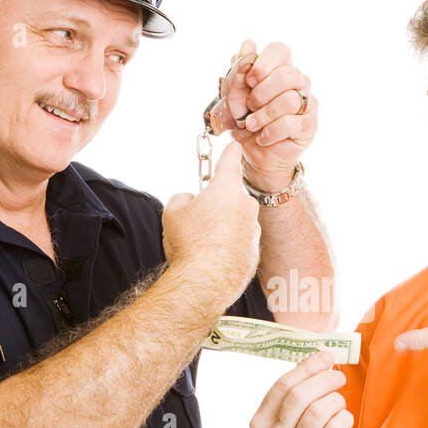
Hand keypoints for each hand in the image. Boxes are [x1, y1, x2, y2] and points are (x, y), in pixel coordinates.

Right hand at [162, 140, 260, 307]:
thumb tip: (189, 199)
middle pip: (231, 196)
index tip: (234, 146)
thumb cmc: (189, 243)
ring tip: (201, 245)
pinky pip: (238, 243)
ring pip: (235, 221)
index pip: (230, 160)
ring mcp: (253, 230)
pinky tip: (211, 259)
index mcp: (227, 188)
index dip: (229, 152)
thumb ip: (182, 198)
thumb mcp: (173, 212)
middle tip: (196, 219)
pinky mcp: (254, 252)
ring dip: (222, 227)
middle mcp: (246, 205)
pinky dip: (227, 247)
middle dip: (216, 203)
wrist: (206, 282)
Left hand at [224, 39, 317, 190]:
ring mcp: (306, 103)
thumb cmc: (246, 121)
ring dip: (264, 114)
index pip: (280, 50)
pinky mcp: (308, 125)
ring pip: (289, 100)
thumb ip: (238, 72)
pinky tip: (262, 137)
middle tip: (249, 106)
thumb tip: (248, 45)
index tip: (249, 80)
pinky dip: (270, 131)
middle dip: (262, 92)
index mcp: (280, 68)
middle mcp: (298, 82)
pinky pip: (289, 123)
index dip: (264, 63)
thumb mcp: (234, 96)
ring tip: (252, 124)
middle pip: (287, 74)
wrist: (255, 153)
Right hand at [249, 350, 353, 427]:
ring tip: (339, 402)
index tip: (326, 356)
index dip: (307, 367)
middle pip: (300, 396)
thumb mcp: (291, 415)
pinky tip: (343, 419)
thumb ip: (299, 388)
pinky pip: (336, 427)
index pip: (282, 386)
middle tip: (339, 376)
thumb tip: (323, 357)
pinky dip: (345, 417)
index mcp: (260, 423)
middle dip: (324, 379)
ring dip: (336, 400)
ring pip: (319, 410)